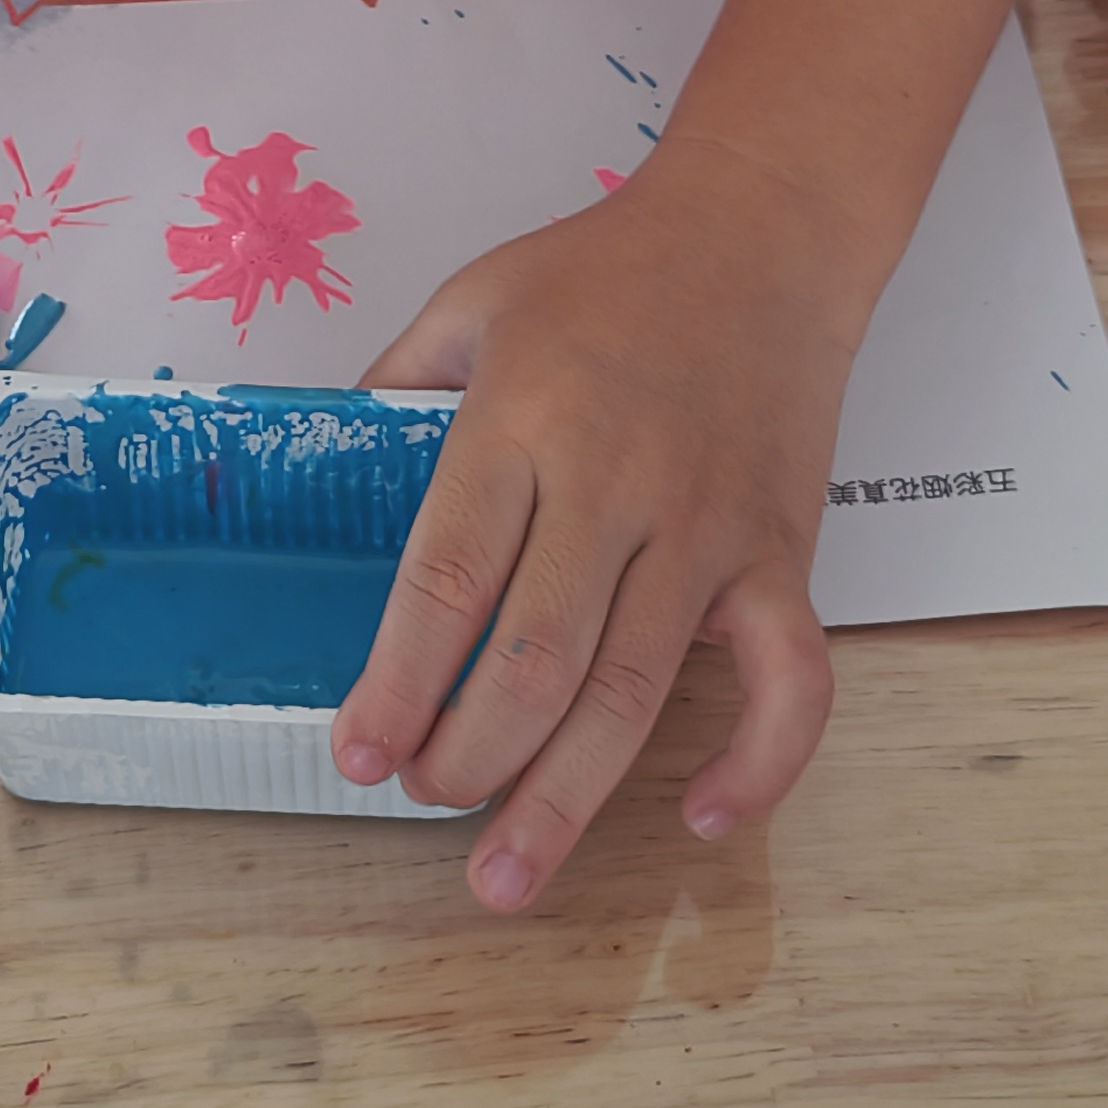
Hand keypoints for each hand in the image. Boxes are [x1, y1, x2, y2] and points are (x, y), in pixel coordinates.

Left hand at [332, 144, 847, 911]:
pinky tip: (697, 815)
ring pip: (637, 693)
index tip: (357, 754)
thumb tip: (315, 473)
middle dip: (469, 758)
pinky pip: (792, 681)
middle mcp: (618, 482)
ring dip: (567, 798)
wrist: (762, 233)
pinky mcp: (784, 554)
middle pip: (535, 661)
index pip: (448, 579)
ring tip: (505, 873)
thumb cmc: (608, 271)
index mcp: (524, 419)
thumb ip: (396, 388)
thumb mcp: (472, 300)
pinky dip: (757, 763)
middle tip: (423, 799)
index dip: (397, 683)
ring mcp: (709, 527)